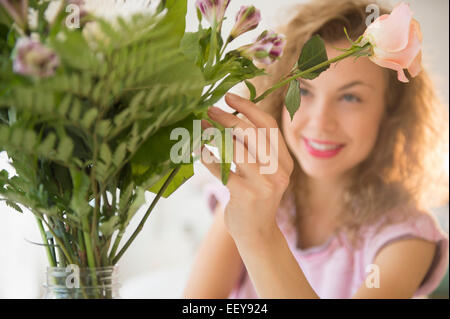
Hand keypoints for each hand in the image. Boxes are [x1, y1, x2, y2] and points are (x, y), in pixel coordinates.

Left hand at [201, 93, 293, 245]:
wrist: (257, 234)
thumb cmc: (255, 198)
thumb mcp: (264, 173)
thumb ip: (254, 149)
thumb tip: (228, 118)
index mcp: (285, 161)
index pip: (268, 126)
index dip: (249, 108)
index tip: (230, 97)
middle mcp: (279, 171)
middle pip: (252, 134)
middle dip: (229, 117)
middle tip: (210, 110)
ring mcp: (264, 184)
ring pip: (236, 149)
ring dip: (215, 134)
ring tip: (201, 126)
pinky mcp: (246, 195)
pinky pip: (222, 169)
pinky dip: (208, 157)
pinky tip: (200, 150)